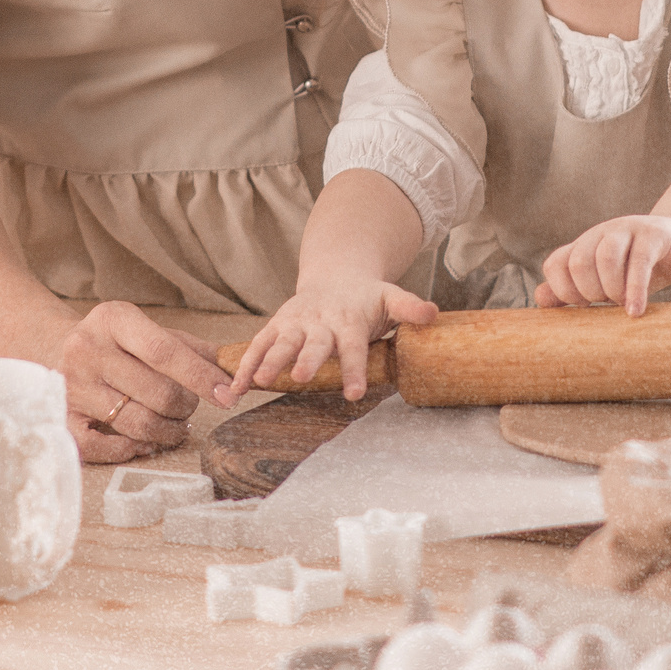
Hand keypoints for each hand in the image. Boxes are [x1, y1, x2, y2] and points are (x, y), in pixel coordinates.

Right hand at [57, 300, 233, 464]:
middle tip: (189, 407)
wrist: (54, 346)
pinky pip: (102, 447)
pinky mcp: (62, 417)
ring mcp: (71, 386)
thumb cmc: (113, 341)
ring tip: (174, 425)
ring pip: (137, 423)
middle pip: (157, 393)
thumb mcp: (145, 329)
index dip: (201, 377)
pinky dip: (130, 449)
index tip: (228, 394)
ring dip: (167, 431)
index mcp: (113, 320)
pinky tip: (142, 440)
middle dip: (186, 406)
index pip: (165, 352)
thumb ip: (189, 348)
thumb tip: (234, 366)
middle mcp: (87, 350)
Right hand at [220, 278, 438, 403]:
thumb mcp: (391, 296)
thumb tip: (434, 314)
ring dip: (270, 361)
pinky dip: (246, 365)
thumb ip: (410, 308)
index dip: (354, 369)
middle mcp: (319, 321)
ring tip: (261, 381)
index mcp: (348, 319)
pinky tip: (236, 389)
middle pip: (314, 343)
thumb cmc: (366, 296)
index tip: (355, 394)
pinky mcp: (277, 326)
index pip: (353, 347)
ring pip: (281, 342)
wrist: (336, 275)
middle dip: (308, 360)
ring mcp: (295, 322)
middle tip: (303, 378)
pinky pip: (258, 345)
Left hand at [535, 216, 670, 315]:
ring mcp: (627, 229)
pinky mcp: (654, 234)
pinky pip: (640, 260)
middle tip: (609, 304)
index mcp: (585, 245)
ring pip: (605, 256)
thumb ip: (573, 289)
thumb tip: (540, 298)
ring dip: (612, 290)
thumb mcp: (606, 281)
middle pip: (579, 262)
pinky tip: (637, 310)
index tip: (585, 307)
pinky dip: (635, 289)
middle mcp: (601, 234)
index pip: (555, 264)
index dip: (564, 291)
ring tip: (624, 306)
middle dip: (590, 292)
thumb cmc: (640, 269)